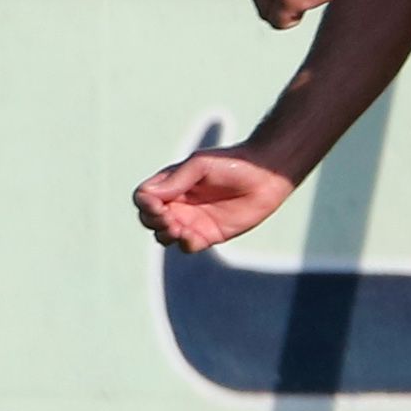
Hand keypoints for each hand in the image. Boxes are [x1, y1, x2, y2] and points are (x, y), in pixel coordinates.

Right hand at [133, 147, 298, 252]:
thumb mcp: (200, 165)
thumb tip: (148, 196)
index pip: (144, 198)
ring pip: (164, 235)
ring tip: (178, 228)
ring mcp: (192, 220)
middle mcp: (178, 203)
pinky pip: (187, 246)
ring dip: (165, 234)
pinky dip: (184, 243)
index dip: (145, 204)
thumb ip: (176, 180)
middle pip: (149, 219)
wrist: (265, 176)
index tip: (157, 204)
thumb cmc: (232, 164)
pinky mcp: (209, 234)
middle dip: (153, 221)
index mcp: (171, 184)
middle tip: (169, 218)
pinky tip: (191, 235)